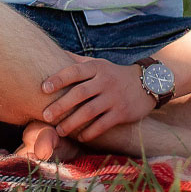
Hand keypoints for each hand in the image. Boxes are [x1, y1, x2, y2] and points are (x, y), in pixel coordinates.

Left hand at [39, 55, 155, 144]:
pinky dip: (90, 132)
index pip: (75, 71)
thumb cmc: (113, 74)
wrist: (147, 83)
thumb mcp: (99, 64)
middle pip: (80, 93)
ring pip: (90, 111)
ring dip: (72, 122)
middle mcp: (105, 81)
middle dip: (61, 105)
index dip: (58, 79)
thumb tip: (52, 54)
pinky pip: (103, 125)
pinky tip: (80, 137)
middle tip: (46, 116)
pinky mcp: (122, 113)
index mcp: (97, 67)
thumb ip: (77, 62)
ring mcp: (114, 98)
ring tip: (59, 130)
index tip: (43, 88)